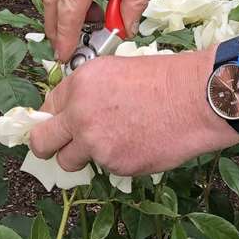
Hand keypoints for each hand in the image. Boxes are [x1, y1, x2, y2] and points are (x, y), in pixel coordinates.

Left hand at [28, 51, 233, 176]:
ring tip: (114, 141)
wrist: (196, 98)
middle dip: (48, 145)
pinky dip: (118, 160)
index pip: (47, 107)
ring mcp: (96, 143)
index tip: (62, 123)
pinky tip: (139, 144)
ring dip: (84, 156)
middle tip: (62, 145)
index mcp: (80, 84)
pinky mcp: (115, 165)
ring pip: (70, 161)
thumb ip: (88, 92)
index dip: (56, 116)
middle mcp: (80, 114)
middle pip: (42, 142)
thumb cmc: (165, 79)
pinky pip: (105, 168)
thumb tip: (73, 112)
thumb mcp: (117, 70)